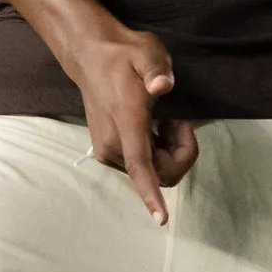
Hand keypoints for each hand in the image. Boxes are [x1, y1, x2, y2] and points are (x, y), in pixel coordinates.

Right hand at [63, 17, 199, 220]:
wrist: (90, 57)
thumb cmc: (123, 54)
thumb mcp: (147, 51)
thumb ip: (156, 69)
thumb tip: (162, 86)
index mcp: (126, 123)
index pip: (140, 166)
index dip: (152, 194)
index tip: (162, 219)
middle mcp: (113, 145)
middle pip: (160, 173)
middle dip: (181, 153)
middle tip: (180, 121)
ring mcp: (107, 152)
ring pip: (152, 172)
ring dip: (169, 152)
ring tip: (165, 119)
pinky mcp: (106, 153)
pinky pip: (142, 167)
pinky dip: (157, 153)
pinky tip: (154, 126)